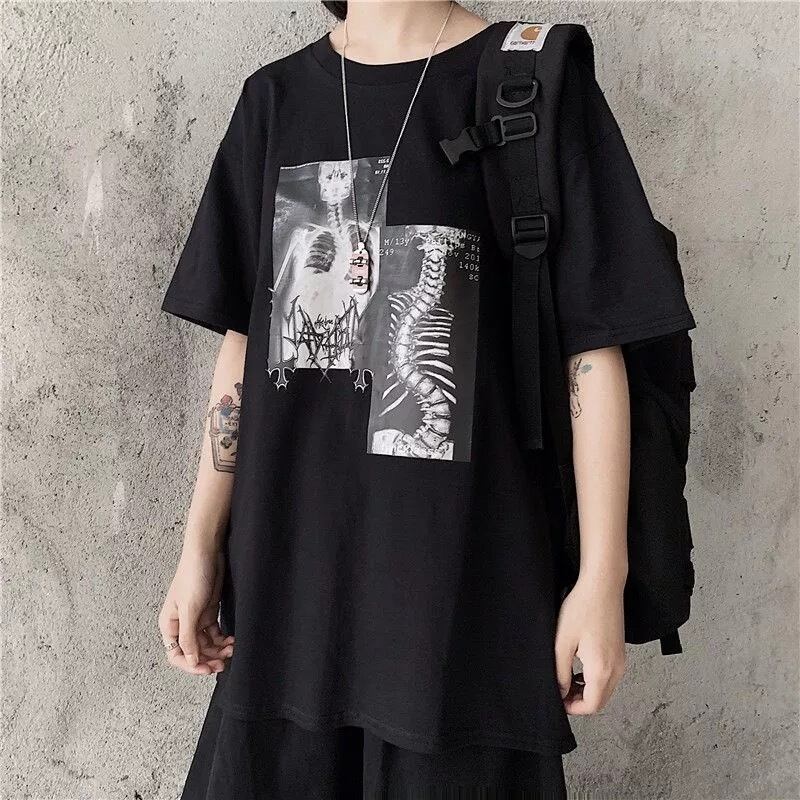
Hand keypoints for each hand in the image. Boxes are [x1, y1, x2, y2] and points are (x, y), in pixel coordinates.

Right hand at [158, 547, 234, 674]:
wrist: (207, 553)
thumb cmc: (193, 576)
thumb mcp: (190, 609)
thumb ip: (189, 637)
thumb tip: (191, 661)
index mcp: (169, 625)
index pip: (177, 655)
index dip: (191, 665)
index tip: (208, 668)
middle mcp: (181, 625)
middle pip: (193, 652)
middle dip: (208, 658)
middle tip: (224, 662)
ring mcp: (195, 619)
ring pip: (206, 644)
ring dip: (218, 650)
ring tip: (232, 649)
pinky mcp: (208, 612)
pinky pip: (214, 633)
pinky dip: (222, 639)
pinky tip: (232, 640)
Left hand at [554, 572, 625, 714]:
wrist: (603, 586)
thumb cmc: (582, 608)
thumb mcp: (563, 642)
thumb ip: (561, 671)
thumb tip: (561, 691)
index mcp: (602, 669)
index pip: (591, 706)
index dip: (573, 708)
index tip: (558, 699)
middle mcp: (617, 669)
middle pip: (600, 701)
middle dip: (580, 702)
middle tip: (561, 691)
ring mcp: (622, 661)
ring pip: (606, 690)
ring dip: (588, 692)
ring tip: (567, 679)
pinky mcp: (621, 652)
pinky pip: (610, 677)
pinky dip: (596, 681)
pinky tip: (580, 668)